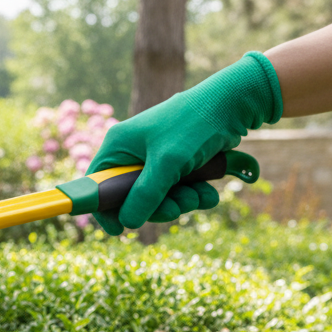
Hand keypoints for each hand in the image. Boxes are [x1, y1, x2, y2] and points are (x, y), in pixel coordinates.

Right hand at [87, 52, 282, 234]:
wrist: (234, 102)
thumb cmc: (194, 124)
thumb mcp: (167, 163)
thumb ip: (145, 195)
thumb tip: (127, 222)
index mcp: (119, 146)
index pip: (98, 184)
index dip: (105, 209)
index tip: (120, 229)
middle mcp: (134, 152)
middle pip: (131, 196)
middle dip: (157, 207)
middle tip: (176, 208)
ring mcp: (156, 157)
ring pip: (158, 196)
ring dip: (180, 202)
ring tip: (200, 196)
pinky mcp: (178, 162)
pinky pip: (177, 189)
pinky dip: (193, 194)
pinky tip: (209, 192)